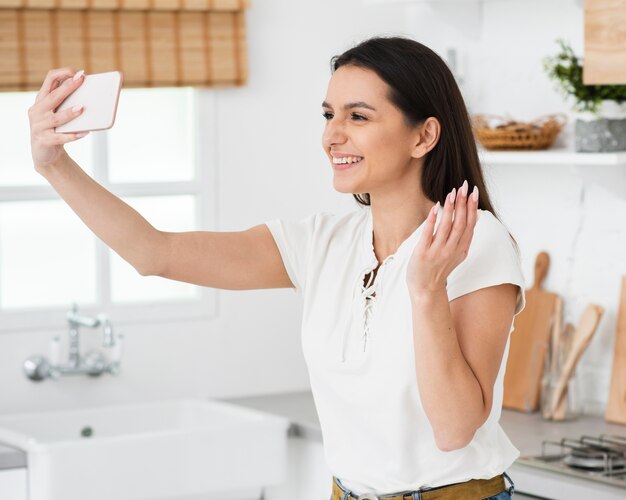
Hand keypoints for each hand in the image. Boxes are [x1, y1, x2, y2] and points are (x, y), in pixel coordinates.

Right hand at [28, 67, 87, 170]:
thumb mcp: (58, 114)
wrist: (44, 154)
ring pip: (56, 118)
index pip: (49, 80)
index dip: (62, 74)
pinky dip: (72, 135)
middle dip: (68, 87)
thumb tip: (91, 97)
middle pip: (53, 96)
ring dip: (70, 113)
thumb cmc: (56, 129)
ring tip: (82, 108)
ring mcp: (38, 126)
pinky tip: (84, 133)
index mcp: (41, 100)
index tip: (77, 73)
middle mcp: (37, 110)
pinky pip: (59, 138)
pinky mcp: (43, 140)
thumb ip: (68, 104)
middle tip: (81, 79)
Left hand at [406, 179, 478, 297]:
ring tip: (451, 193)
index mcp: (461, 249)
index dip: (472, 207)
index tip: (472, 192)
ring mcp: (438, 252)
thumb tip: (470, 216)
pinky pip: (429, 234)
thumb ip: (461, 238)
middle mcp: (452, 250)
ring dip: (450, 208)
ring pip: (447, 226)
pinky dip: (433, 220)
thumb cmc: (438, 269)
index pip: (470, 225)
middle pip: (461, 223)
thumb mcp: (455, 254)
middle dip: (463, 203)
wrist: (425, 290)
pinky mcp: (423, 253)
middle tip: (463, 186)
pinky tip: (435, 208)